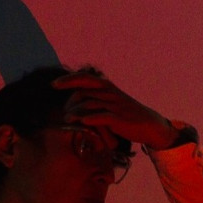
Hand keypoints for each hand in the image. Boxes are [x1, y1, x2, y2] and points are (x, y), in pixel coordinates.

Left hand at [53, 71, 177, 149]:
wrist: (149, 124)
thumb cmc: (125, 114)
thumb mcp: (110, 102)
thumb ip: (95, 98)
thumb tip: (74, 98)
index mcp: (107, 87)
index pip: (85, 78)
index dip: (68, 80)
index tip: (53, 84)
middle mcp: (110, 93)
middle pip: (83, 93)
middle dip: (70, 102)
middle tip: (64, 113)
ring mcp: (115, 106)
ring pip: (90, 105)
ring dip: (76, 112)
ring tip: (67, 120)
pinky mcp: (119, 119)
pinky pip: (103, 117)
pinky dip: (91, 119)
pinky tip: (83, 123)